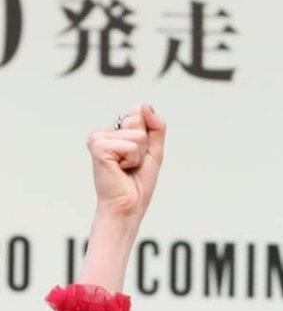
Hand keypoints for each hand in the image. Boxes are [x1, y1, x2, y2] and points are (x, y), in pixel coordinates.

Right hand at [87, 104, 166, 218]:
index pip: (140, 113)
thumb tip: (144, 105)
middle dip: (144, 146)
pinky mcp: (98, 148)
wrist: (128, 205)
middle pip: (139, 121)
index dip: (147, 137)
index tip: (137, 155)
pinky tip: (120, 169)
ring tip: (126, 168)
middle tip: (132, 163)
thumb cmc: (137, 182)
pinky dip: (133, 160)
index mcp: (114, 131)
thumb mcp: (154, 150)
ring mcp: (98, 138)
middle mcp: (103, 132)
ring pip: (138, 135)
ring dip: (139, 155)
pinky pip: (131, 146)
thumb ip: (155, 127)